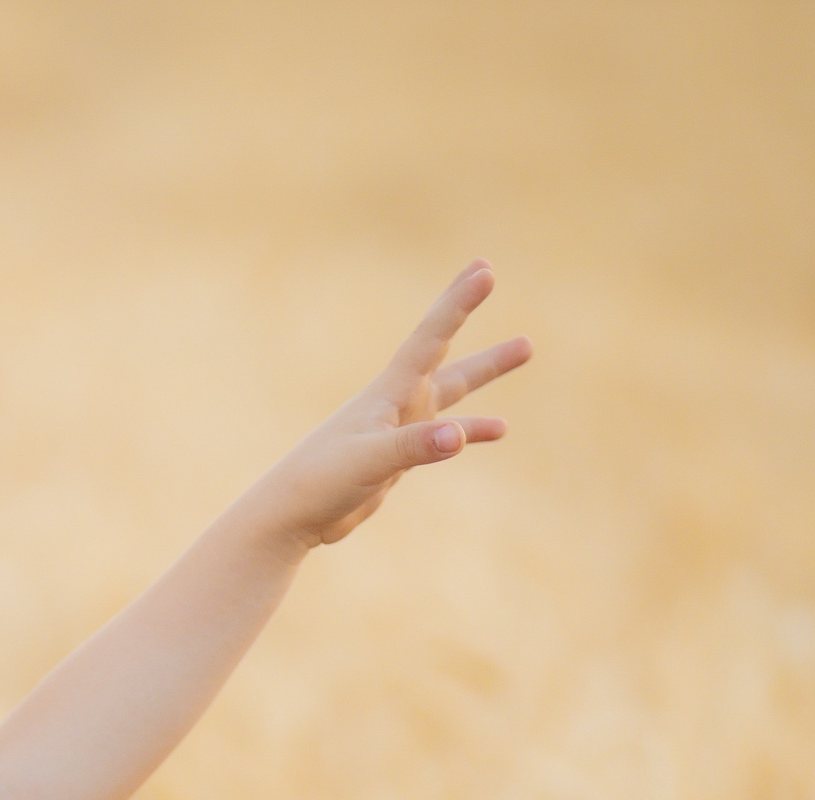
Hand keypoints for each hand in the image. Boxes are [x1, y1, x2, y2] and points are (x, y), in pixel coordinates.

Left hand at [241, 260, 530, 551]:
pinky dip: (469, 431)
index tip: (484, 269)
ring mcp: (396, 429)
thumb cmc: (320, 482)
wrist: (290, 515)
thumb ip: (413, 447)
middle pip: (444, 353)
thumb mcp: (370, 462)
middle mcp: (395, 403)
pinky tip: (497, 430)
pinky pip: (443, 437)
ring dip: (485, 371)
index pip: (430, 339)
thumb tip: (456, 436)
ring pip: (451, 393)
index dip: (457, 304)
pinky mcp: (395, 457)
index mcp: (388, 394)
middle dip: (465, 313)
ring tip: (524, 347)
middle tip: (489, 273)